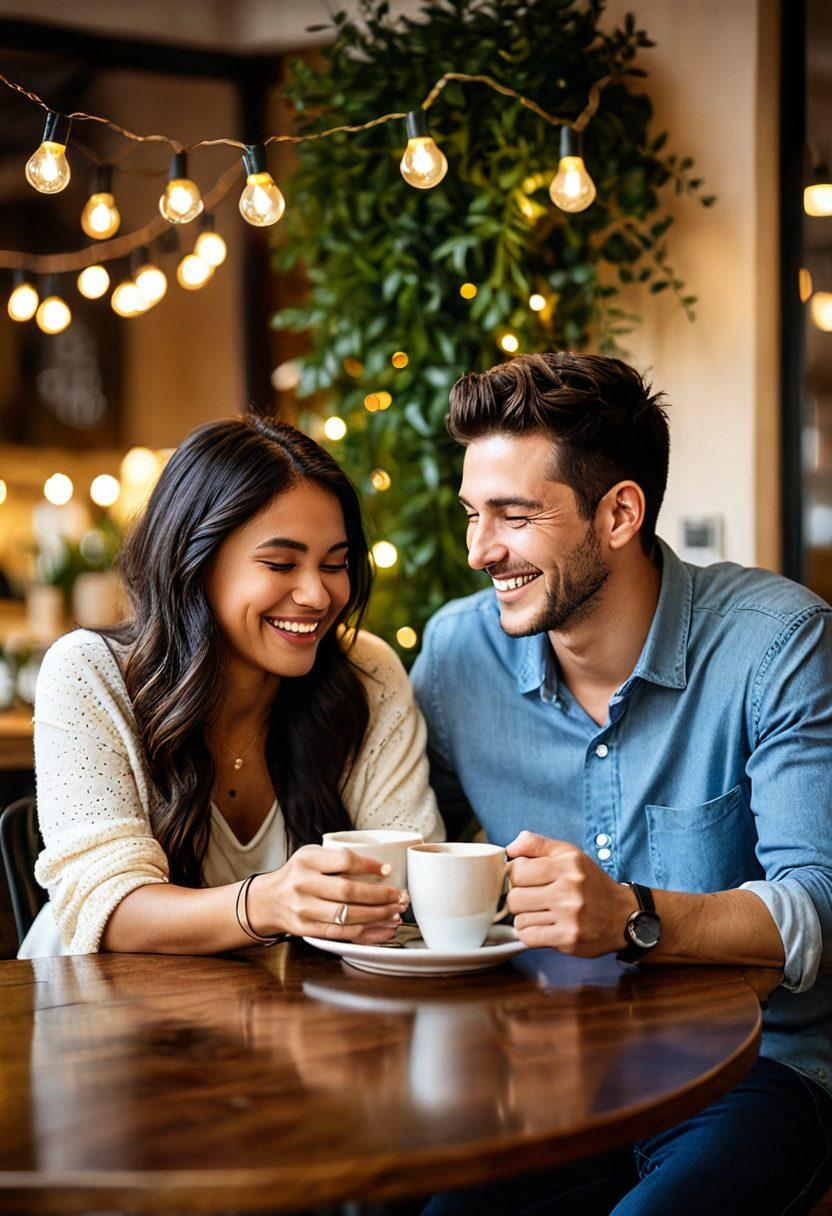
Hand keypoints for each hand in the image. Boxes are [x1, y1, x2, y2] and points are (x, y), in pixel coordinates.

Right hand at [249, 845, 408, 942]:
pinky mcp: (307, 930)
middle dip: (380, 896)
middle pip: (349, 891)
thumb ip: (338, 858)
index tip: (388, 869)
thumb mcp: (311, 856)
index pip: (343, 860)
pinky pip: (342, 934)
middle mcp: (303, 885)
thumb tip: (381, 867)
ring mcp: (303, 910)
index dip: (369, 865)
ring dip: (377, 916)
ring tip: (396, 913)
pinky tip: (382, 930)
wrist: (268, 900)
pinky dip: (366, 933)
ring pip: (348, 916)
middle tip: (400, 897)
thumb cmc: (297, 874)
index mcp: (306, 861)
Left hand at [506, 831, 634, 956]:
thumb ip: (536, 844)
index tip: (525, 880)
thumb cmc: (590, 883)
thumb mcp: (569, 854)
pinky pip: (528, 937)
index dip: (516, 876)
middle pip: (515, 897)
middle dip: (518, 899)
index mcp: (568, 864)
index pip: (517, 870)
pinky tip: (543, 927)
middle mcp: (570, 888)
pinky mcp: (569, 938)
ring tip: (542, 913)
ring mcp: (570, 915)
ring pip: (520, 919)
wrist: (623, 916)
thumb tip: (509, 849)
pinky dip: (530, 934)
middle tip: (532, 899)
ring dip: (526, 918)